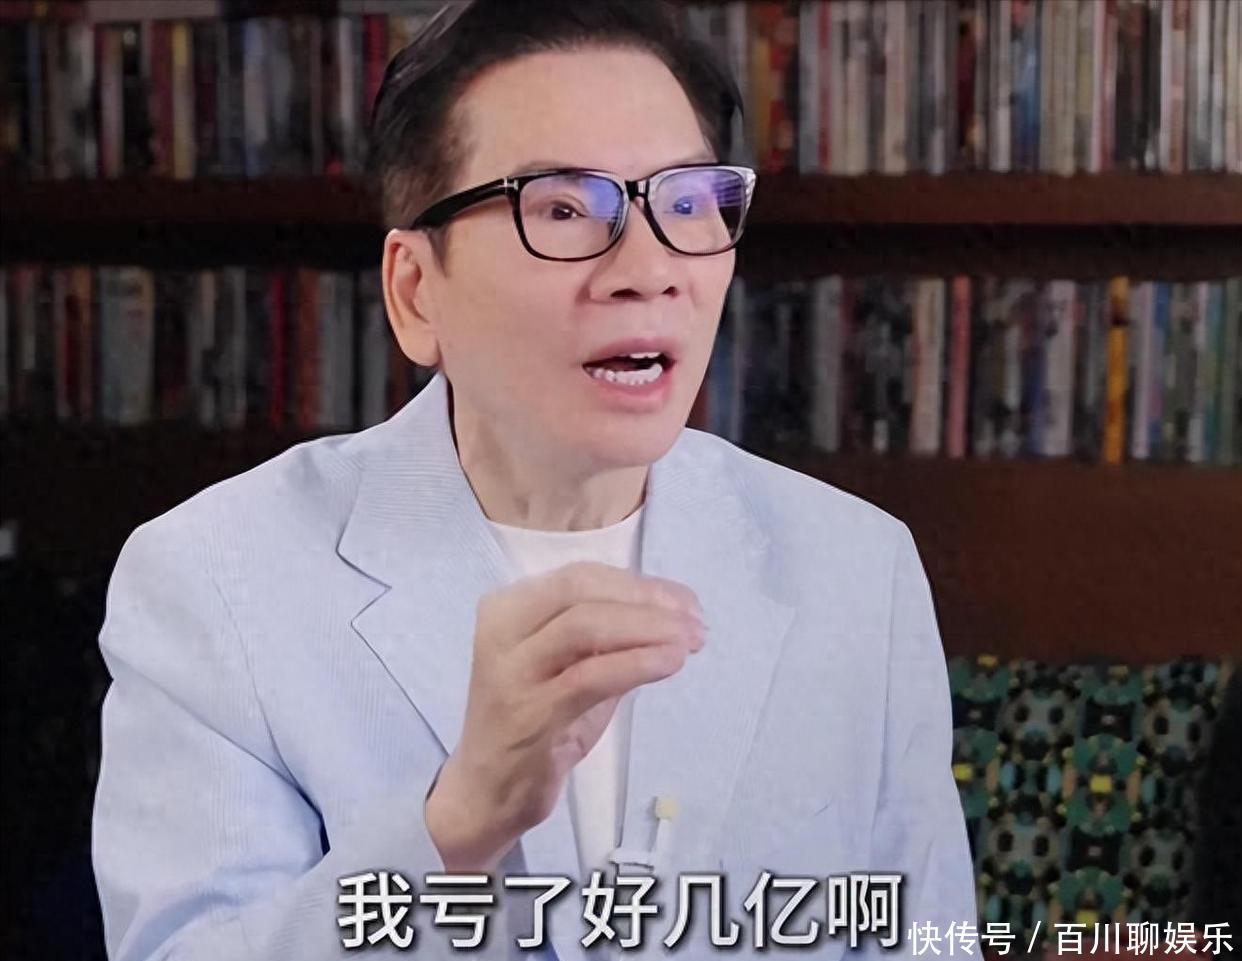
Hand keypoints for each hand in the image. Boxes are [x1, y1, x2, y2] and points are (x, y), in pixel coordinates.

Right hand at [425, 560, 705, 871]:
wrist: (487, 790)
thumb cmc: (536, 722)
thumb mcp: (570, 667)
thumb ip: (609, 636)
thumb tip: (676, 612)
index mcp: (509, 608)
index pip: (581, 576)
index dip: (639, 583)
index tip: (686, 601)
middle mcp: (502, 630)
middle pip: (581, 590)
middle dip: (646, 599)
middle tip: (694, 620)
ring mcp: (512, 672)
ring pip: (586, 625)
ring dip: (648, 628)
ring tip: (690, 640)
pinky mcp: (529, 714)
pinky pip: (590, 676)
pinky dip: (638, 663)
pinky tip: (671, 663)